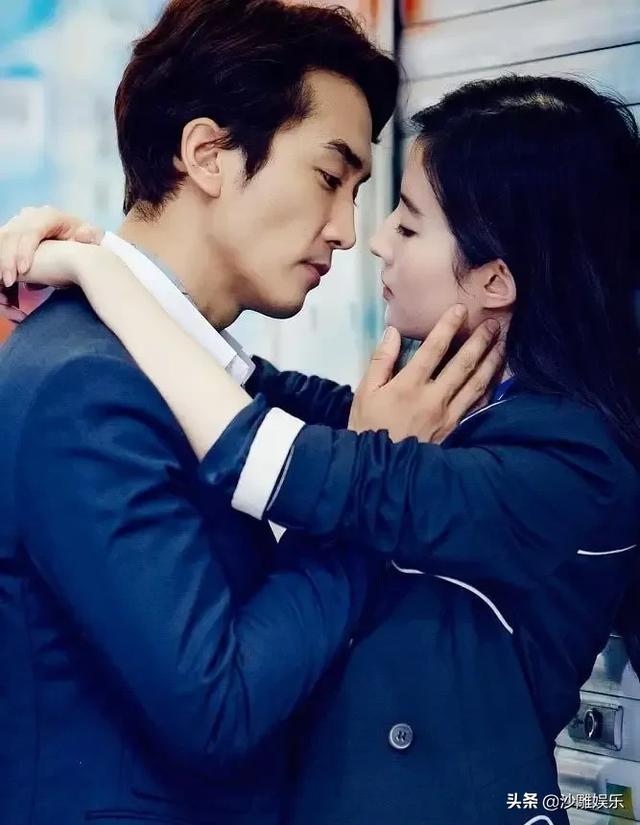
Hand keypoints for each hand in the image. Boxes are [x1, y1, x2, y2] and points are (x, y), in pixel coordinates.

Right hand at [0, 206, 102, 320]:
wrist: (77, 237)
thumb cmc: (85, 238)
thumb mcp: (94, 236)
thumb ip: (91, 236)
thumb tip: (82, 236)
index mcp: (49, 215)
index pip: (31, 231)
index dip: (25, 250)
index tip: (25, 270)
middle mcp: (30, 215)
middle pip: (12, 235)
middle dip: (8, 259)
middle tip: (9, 281)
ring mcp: (19, 222)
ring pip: (3, 238)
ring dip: (1, 259)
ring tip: (3, 280)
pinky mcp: (13, 231)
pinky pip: (1, 242)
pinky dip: (0, 258)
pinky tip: (1, 274)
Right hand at [348, 305, 504, 442]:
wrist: (380, 467)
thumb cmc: (368, 426)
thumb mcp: (366, 392)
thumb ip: (381, 360)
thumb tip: (393, 332)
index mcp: (408, 385)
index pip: (433, 349)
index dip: (448, 326)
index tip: (459, 308)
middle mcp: (433, 398)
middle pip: (463, 364)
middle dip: (479, 340)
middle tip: (492, 323)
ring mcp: (447, 415)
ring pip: (476, 383)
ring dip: (490, 361)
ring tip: (501, 343)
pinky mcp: (454, 428)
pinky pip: (476, 405)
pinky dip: (489, 389)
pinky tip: (497, 377)